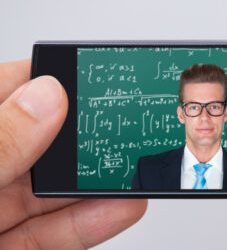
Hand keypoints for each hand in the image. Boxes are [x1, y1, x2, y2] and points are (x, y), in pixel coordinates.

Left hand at [0, 59, 147, 249]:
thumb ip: (0, 143)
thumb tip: (46, 97)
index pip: (8, 94)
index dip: (49, 80)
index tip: (92, 74)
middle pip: (40, 143)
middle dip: (85, 135)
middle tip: (124, 124)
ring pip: (54, 191)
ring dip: (99, 180)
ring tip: (134, 165)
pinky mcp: (14, 247)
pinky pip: (56, 231)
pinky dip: (91, 221)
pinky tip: (122, 206)